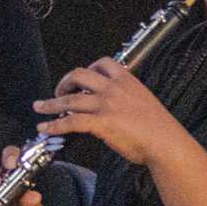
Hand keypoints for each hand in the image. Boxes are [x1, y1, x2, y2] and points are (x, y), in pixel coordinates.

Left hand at [33, 57, 180, 165]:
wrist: (166, 142)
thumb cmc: (160, 128)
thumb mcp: (144, 103)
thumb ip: (127, 100)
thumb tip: (114, 108)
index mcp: (127, 80)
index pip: (102, 63)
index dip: (88, 68)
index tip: (81, 78)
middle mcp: (113, 88)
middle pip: (79, 74)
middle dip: (64, 82)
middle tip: (58, 92)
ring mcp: (106, 105)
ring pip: (70, 98)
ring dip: (50, 103)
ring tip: (39, 107)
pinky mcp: (101, 123)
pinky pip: (70, 121)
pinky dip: (54, 124)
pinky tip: (45, 127)